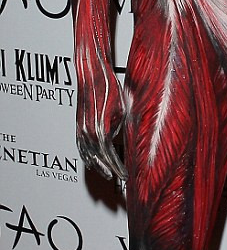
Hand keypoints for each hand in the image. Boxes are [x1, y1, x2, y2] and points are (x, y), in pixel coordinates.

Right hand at [75, 55, 126, 182]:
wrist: (92, 73)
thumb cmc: (109, 87)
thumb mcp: (122, 109)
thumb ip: (121, 128)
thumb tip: (123, 140)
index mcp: (101, 130)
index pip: (110, 156)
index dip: (118, 167)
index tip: (125, 175)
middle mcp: (88, 132)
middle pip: (98, 159)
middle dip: (109, 170)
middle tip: (119, 177)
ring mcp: (81, 129)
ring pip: (87, 155)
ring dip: (97, 166)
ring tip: (107, 173)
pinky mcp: (78, 124)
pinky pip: (81, 147)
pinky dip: (86, 157)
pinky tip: (92, 161)